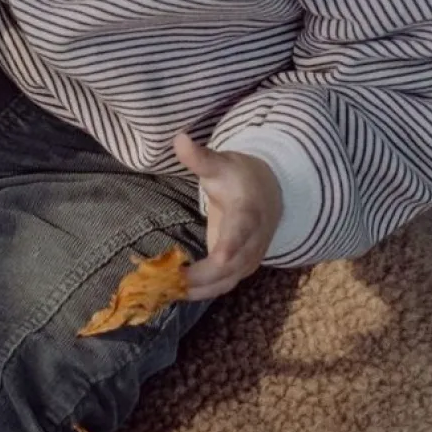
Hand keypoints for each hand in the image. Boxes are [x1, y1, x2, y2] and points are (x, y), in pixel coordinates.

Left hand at [173, 129, 281, 300]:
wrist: (268, 194)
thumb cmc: (239, 177)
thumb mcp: (221, 164)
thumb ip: (200, 158)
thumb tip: (179, 139)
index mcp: (248, 212)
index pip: (242, 231)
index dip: (232, 245)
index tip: (218, 257)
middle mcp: (252, 241)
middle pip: (230, 265)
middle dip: (200, 276)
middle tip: (167, 279)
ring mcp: (248, 259)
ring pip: (224, 282)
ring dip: (196, 290)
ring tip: (163, 291)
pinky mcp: (239, 270)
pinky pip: (220, 286)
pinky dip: (198, 292)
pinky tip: (172, 293)